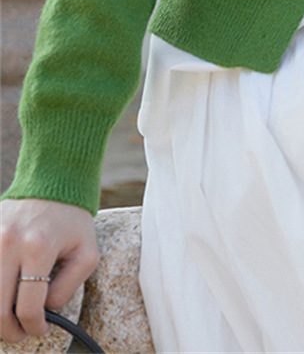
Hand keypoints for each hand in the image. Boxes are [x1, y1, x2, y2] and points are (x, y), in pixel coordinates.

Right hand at [0, 198, 98, 342]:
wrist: (53, 180)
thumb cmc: (72, 219)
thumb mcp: (86, 252)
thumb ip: (67, 287)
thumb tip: (44, 311)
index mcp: (39, 247)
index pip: (27, 306)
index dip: (33, 326)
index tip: (39, 329)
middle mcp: (9, 243)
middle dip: (9, 329)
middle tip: (20, 332)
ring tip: (9, 316)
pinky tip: (5, 293)